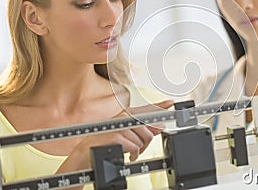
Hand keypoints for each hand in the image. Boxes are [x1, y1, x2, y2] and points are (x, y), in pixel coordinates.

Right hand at [56, 100, 173, 172]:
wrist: (85, 155)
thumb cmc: (105, 145)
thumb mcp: (126, 136)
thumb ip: (143, 130)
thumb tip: (159, 127)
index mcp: (126, 115)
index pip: (147, 109)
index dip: (161, 105)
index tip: (172, 102)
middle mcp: (123, 117)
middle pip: (148, 128)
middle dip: (147, 142)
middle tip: (138, 149)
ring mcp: (119, 125)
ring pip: (143, 139)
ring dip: (138, 150)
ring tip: (131, 152)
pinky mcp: (116, 136)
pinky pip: (134, 146)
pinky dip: (133, 154)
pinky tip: (128, 155)